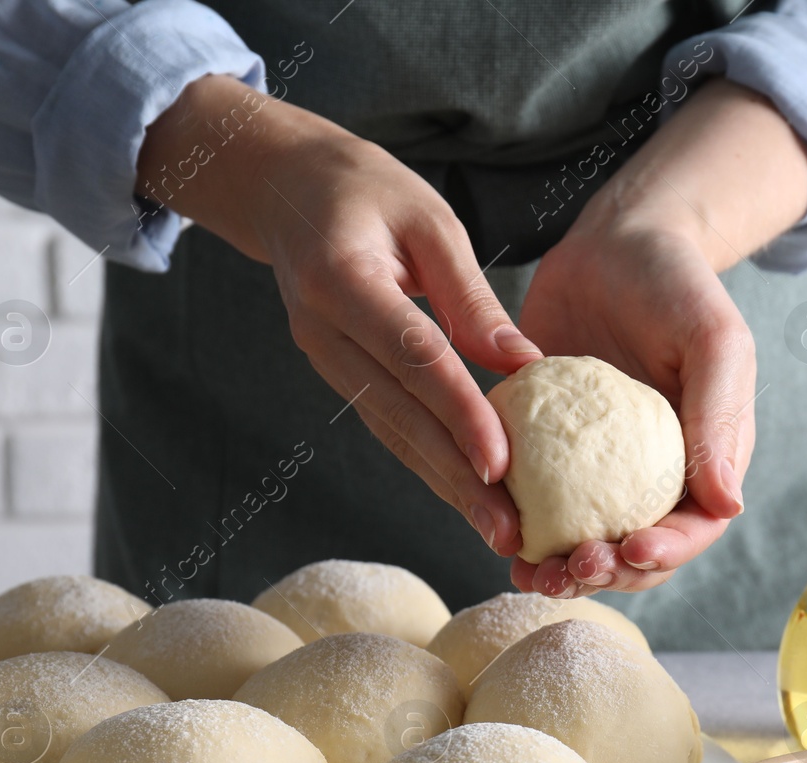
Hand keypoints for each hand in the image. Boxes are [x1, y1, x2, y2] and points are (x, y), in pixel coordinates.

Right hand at [136, 76, 537, 556]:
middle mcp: (322, 333)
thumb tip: (525, 366)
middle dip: (456, 479)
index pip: (411, 358)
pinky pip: (388, 426)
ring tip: (499, 532)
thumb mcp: (427, 219)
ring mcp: (323, 359)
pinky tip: (469, 497)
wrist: (281, 186)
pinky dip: (429, 464)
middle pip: (399, 417)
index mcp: (340, 281)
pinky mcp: (338, 374)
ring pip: (392, 434)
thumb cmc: (364, 189)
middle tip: (509, 531)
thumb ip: (471, 296)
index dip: (458, 414)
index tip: (501, 462)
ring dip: (445, 487)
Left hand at [511, 79, 806, 595]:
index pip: (692, 530)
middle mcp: (652, 477)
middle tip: (568, 567)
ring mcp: (598, 470)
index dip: (663, 554)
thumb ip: (719, 419)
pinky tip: (496, 532)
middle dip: (604, 573)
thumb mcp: (714, 341)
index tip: (628, 550)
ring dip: (559, 568)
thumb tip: (727, 507)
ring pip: (583, 541)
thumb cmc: (677, 284)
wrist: (613, 243)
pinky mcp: (548, 453)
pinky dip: (518, 525)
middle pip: (634, 554)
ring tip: (528, 572)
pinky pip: (535, 502)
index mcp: (704, 461)